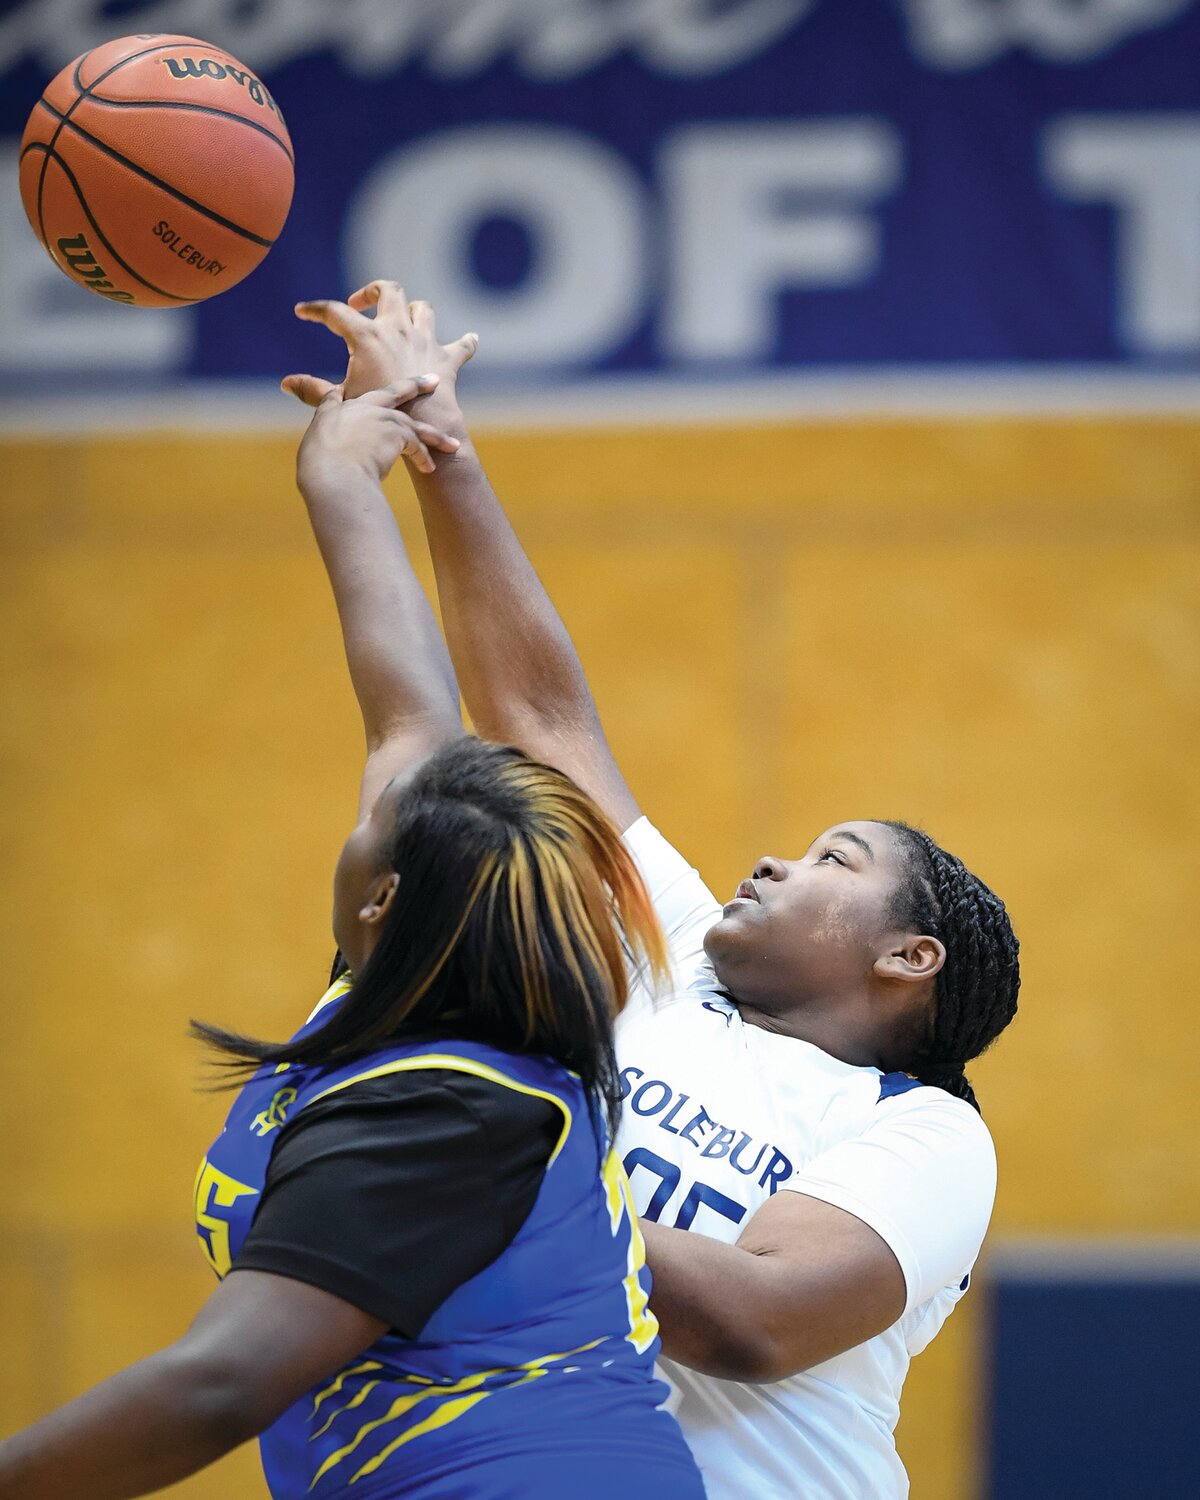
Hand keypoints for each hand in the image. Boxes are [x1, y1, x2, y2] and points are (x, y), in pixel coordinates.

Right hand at [282, 281, 477, 439]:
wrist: (417, 428)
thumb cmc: (374, 416)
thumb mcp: (341, 400)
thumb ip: (314, 390)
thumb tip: (286, 385)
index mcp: (366, 336)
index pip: (333, 312)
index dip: (314, 310)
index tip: (303, 312)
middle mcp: (398, 330)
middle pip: (388, 291)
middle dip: (374, 291)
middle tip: (362, 301)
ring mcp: (426, 342)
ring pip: (423, 309)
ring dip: (415, 311)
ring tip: (406, 320)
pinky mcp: (447, 362)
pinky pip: (462, 347)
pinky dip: (465, 343)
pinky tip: (470, 340)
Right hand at [295, 378, 460, 491]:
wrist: (335, 473)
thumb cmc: (320, 458)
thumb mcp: (317, 427)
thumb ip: (323, 405)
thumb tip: (296, 385)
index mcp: (349, 405)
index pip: (367, 390)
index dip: (381, 384)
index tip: (394, 380)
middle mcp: (370, 407)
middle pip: (399, 392)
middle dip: (418, 385)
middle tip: (435, 380)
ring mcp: (386, 419)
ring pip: (416, 426)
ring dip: (435, 437)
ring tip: (452, 446)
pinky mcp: (399, 435)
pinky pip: (418, 447)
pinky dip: (424, 458)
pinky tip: (429, 469)